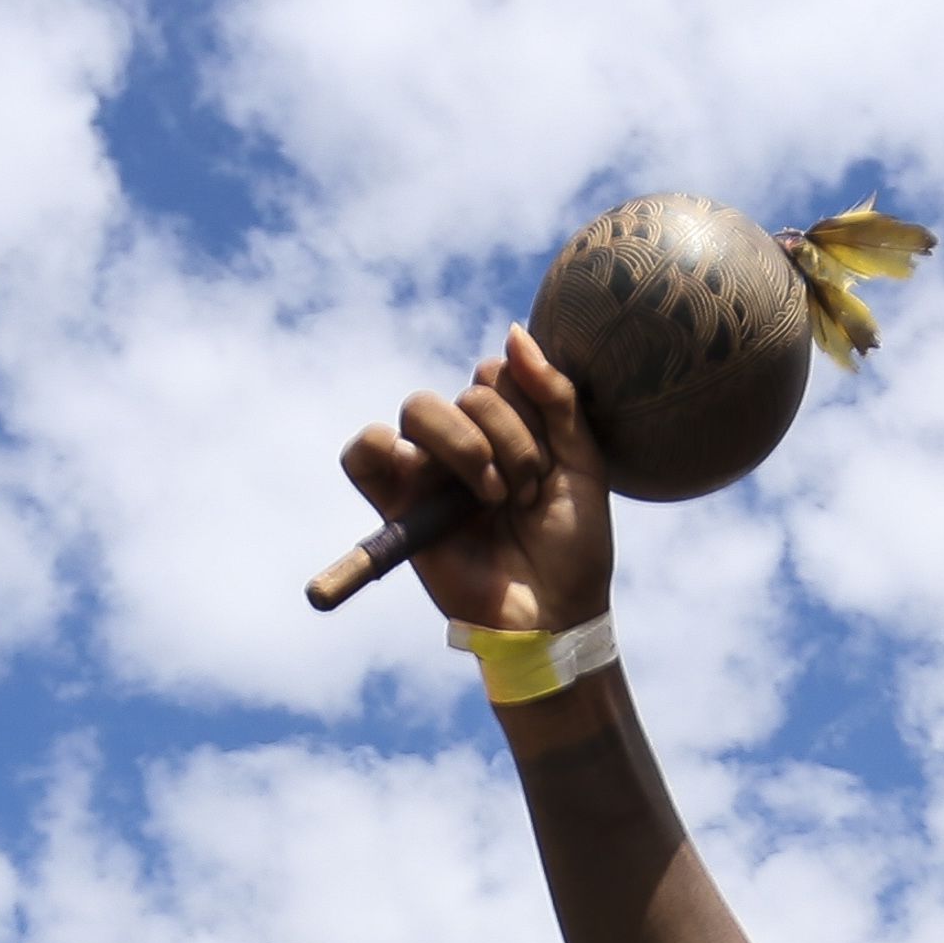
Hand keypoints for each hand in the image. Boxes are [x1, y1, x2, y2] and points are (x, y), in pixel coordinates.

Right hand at [341, 326, 616, 636]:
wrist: (557, 612)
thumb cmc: (574, 544)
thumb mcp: (582, 461)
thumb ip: (554, 394)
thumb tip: (513, 330)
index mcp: (505, 427)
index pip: (498, 372)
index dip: (529, 410)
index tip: (553, 467)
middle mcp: (464, 443)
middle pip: (467, 389)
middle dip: (508, 436)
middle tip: (526, 492)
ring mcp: (429, 472)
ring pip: (422, 407)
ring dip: (468, 448)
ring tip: (493, 499)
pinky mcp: (397, 505)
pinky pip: (361, 452)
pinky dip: (378, 446)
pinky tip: (425, 477)